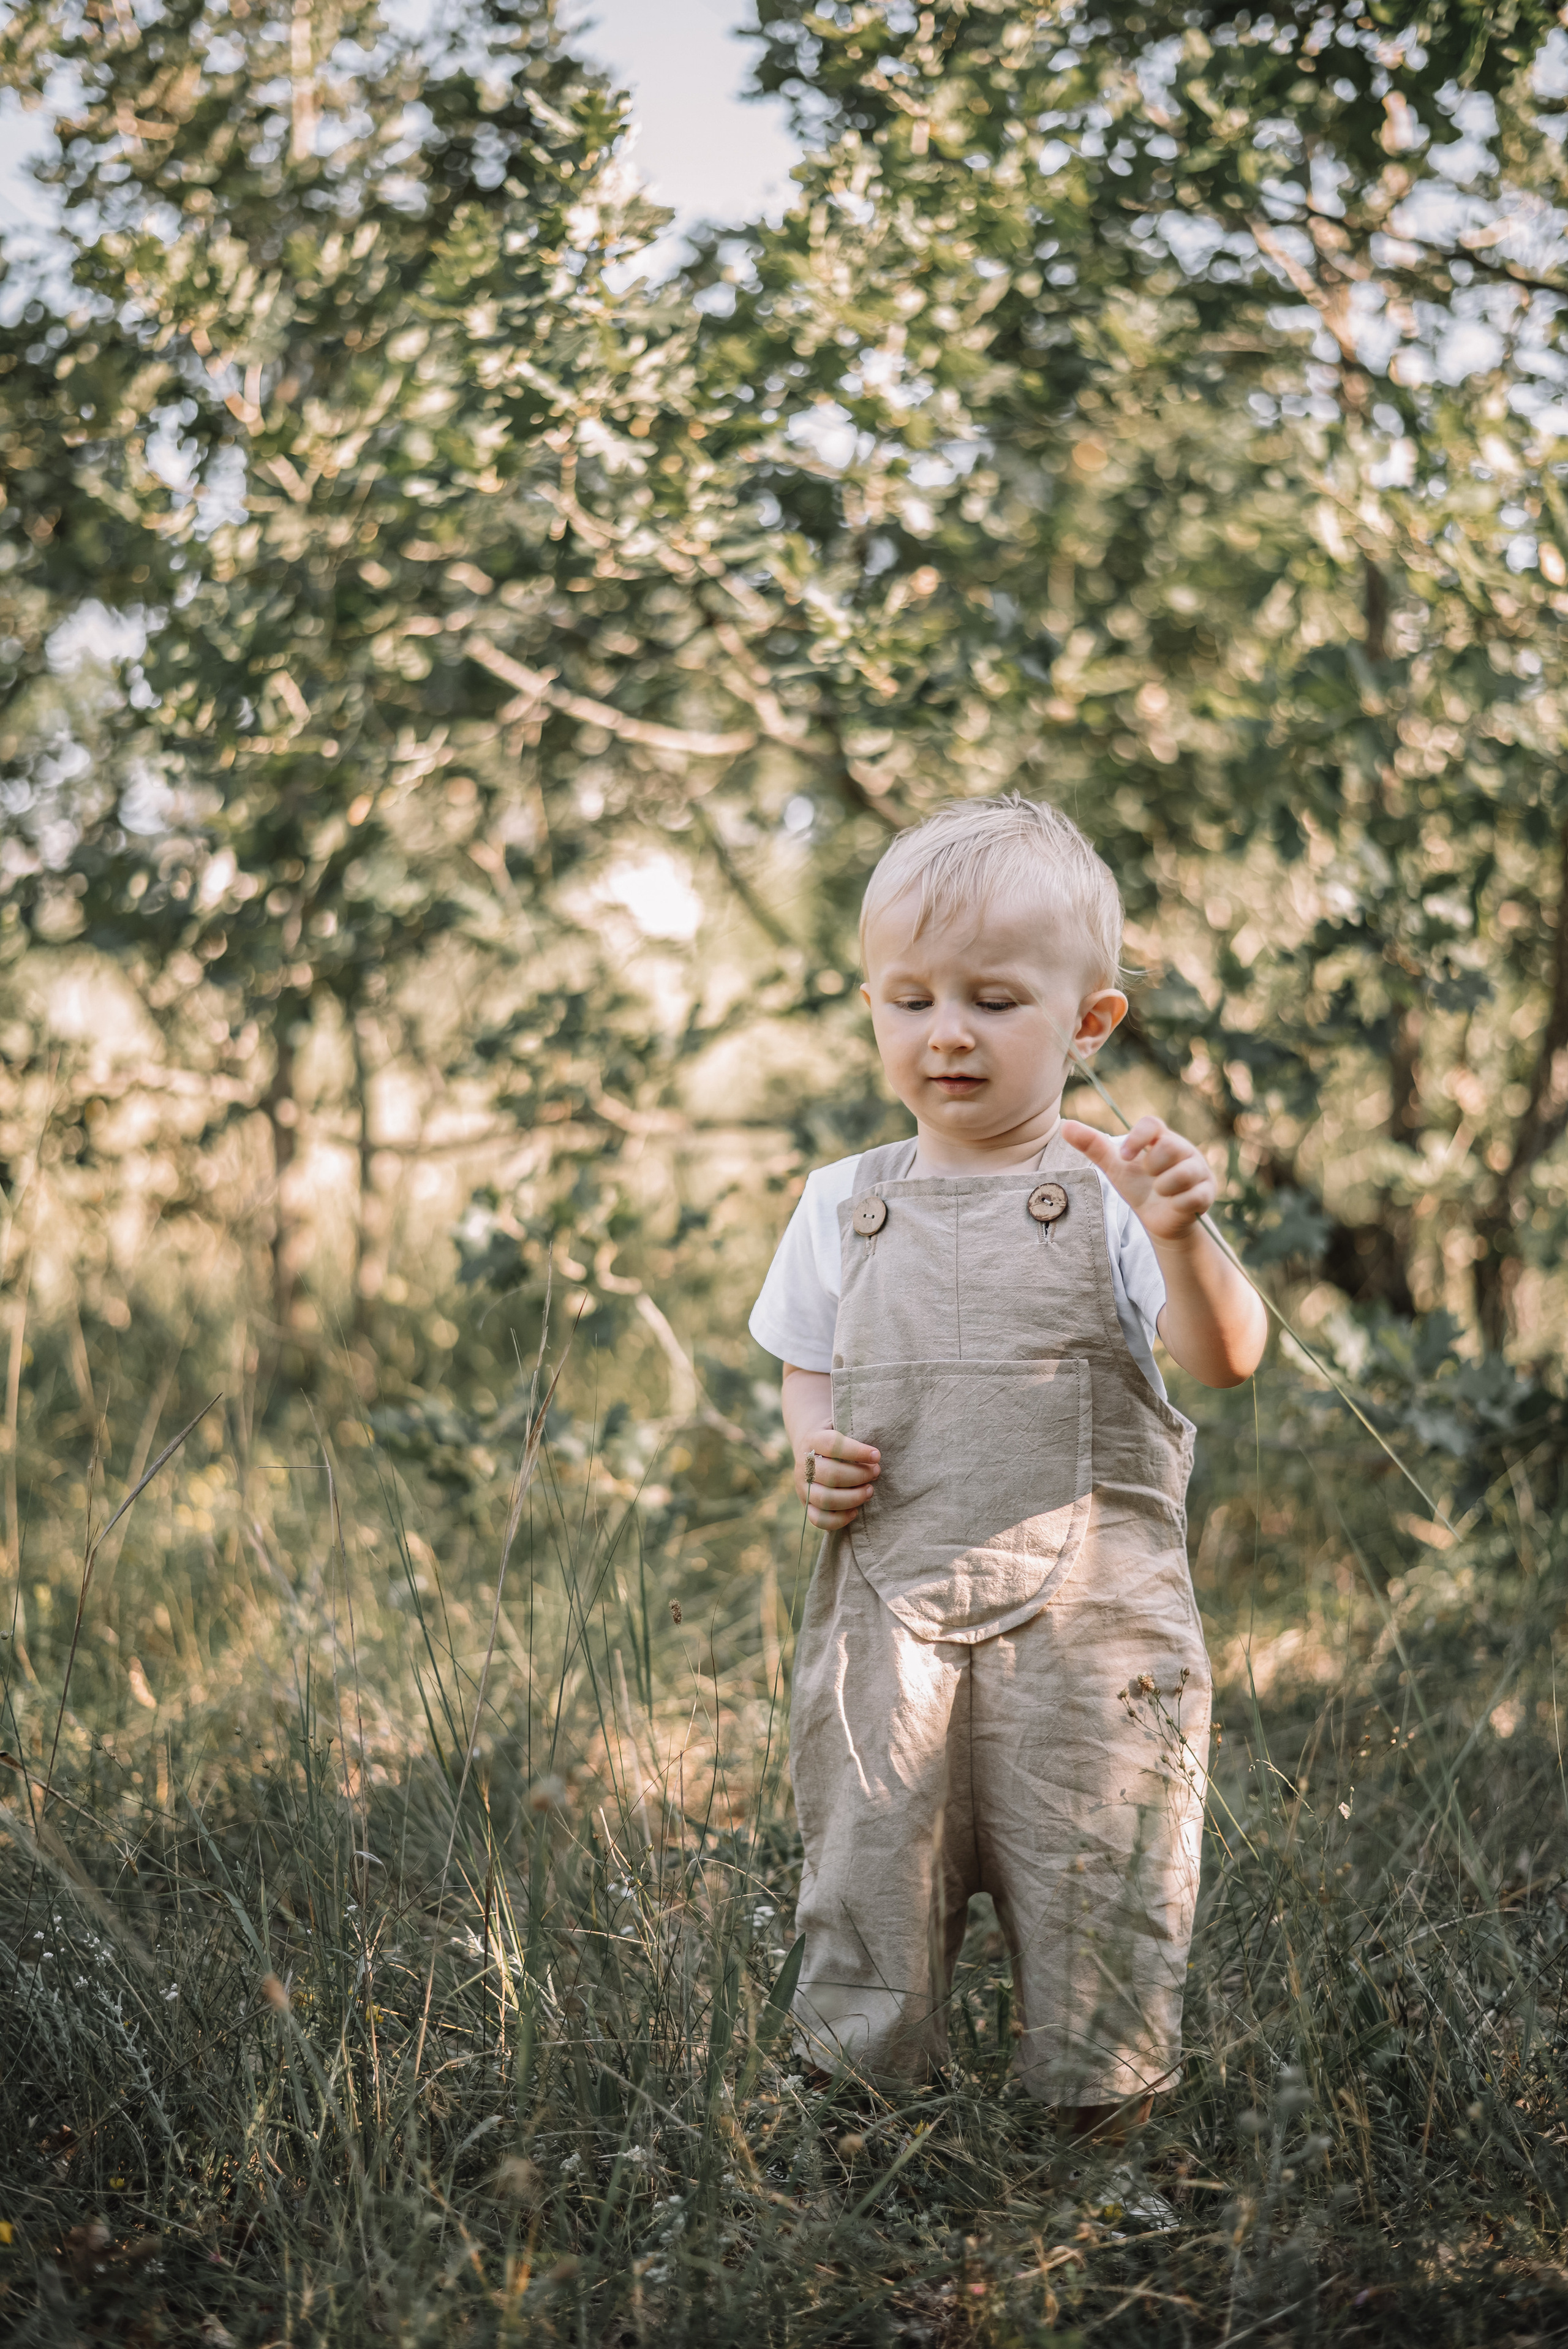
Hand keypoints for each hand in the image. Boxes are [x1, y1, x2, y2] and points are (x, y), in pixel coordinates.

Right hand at [795, 1427, 880, 1530]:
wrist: (810, 1450)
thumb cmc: (836, 1442)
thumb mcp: (841, 1429)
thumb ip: (855, 1437)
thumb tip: (875, 1457)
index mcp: (813, 1441)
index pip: (833, 1445)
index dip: (857, 1451)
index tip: (877, 1456)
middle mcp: (804, 1465)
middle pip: (831, 1475)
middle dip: (859, 1476)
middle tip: (876, 1473)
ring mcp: (803, 1487)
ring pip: (826, 1499)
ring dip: (853, 1497)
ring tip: (869, 1491)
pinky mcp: (806, 1504)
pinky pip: (819, 1519)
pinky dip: (839, 1519)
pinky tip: (855, 1511)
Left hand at [1062, 1115, 1216, 1245]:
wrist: (1158, 1221)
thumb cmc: (1139, 1188)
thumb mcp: (1115, 1167)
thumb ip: (1093, 1146)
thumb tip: (1065, 1126)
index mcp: (1161, 1139)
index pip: (1152, 1123)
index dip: (1137, 1137)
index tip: (1124, 1156)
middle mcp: (1185, 1150)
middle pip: (1169, 1147)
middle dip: (1152, 1168)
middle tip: (1149, 1178)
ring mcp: (1199, 1171)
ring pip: (1183, 1173)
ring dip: (1163, 1188)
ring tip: (1161, 1192)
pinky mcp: (1207, 1193)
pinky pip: (1192, 1196)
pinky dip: (1176, 1203)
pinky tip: (1174, 1204)